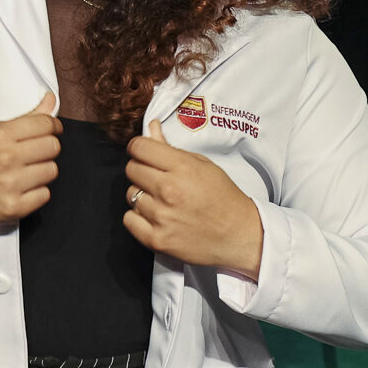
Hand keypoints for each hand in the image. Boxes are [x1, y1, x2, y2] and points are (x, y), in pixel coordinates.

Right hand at [0, 94, 62, 229]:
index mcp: (0, 136)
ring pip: (51, 170)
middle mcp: (6, 158)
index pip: (45, 124)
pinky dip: (37, 191)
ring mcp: (10, 184)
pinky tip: (22, 187)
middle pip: (53, 147)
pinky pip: (45, 194)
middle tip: (35, 152)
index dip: (53, 126)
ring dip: (42, 170)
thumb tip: (51, 100)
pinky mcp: (14, 206)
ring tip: (25, 171)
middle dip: (48, 147)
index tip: (52, 130)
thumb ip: (25, 118)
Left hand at [124, 120, 263, 276]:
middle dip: (141, 170)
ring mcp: (161, 216)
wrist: (238, 235)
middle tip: (157, 178)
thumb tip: (151, 128)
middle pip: (131, 169)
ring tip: (162, 201)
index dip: (140, 148)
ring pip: (130, 194)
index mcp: (182, 167)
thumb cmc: (223, 198)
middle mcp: (168, 190)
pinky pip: (129, 219)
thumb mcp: (203, 165)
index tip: (144, 153)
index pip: (139, 147)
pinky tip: (155, 217)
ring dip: (142, 196)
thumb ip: (171, 148)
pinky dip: (138, 218)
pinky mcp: (156, 239)